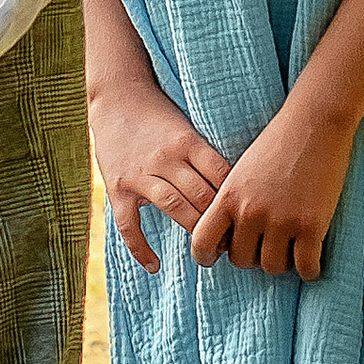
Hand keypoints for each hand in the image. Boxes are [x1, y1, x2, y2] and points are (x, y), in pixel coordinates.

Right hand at [90, 80, 231, 274]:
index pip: (221, 176)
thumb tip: (240, 188)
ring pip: (174, 208)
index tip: (247, 219)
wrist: (116, 97)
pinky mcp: (118, 188)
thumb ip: (206, 157)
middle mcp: (165, 158)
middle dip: (220, 222)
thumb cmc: (160, 114)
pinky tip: (155, 266)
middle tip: (234, 241)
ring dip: (194, 231)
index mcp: (188, 142)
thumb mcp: (188, 127)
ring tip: (208, 250)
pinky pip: (129, 226)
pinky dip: (141, 249)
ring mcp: (140, 174)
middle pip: (202, 196)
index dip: (237, 201)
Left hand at [190, 100, 357, 279]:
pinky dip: (309, 269)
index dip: (206, 256)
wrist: (315, 122)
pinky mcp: (312, 225)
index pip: (201, 243)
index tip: (217, 257)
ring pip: (273, 267)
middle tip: (266, 243)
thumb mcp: (242, 171)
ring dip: (282, 261)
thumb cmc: (279, 142)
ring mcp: (282, 221)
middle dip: (253, 256)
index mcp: (228, 197)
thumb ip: (232, 201)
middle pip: (241, 260)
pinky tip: (312, 260)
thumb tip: (227, 236)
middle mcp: (250, 213)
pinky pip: (306, 268)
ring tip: (291, 248)